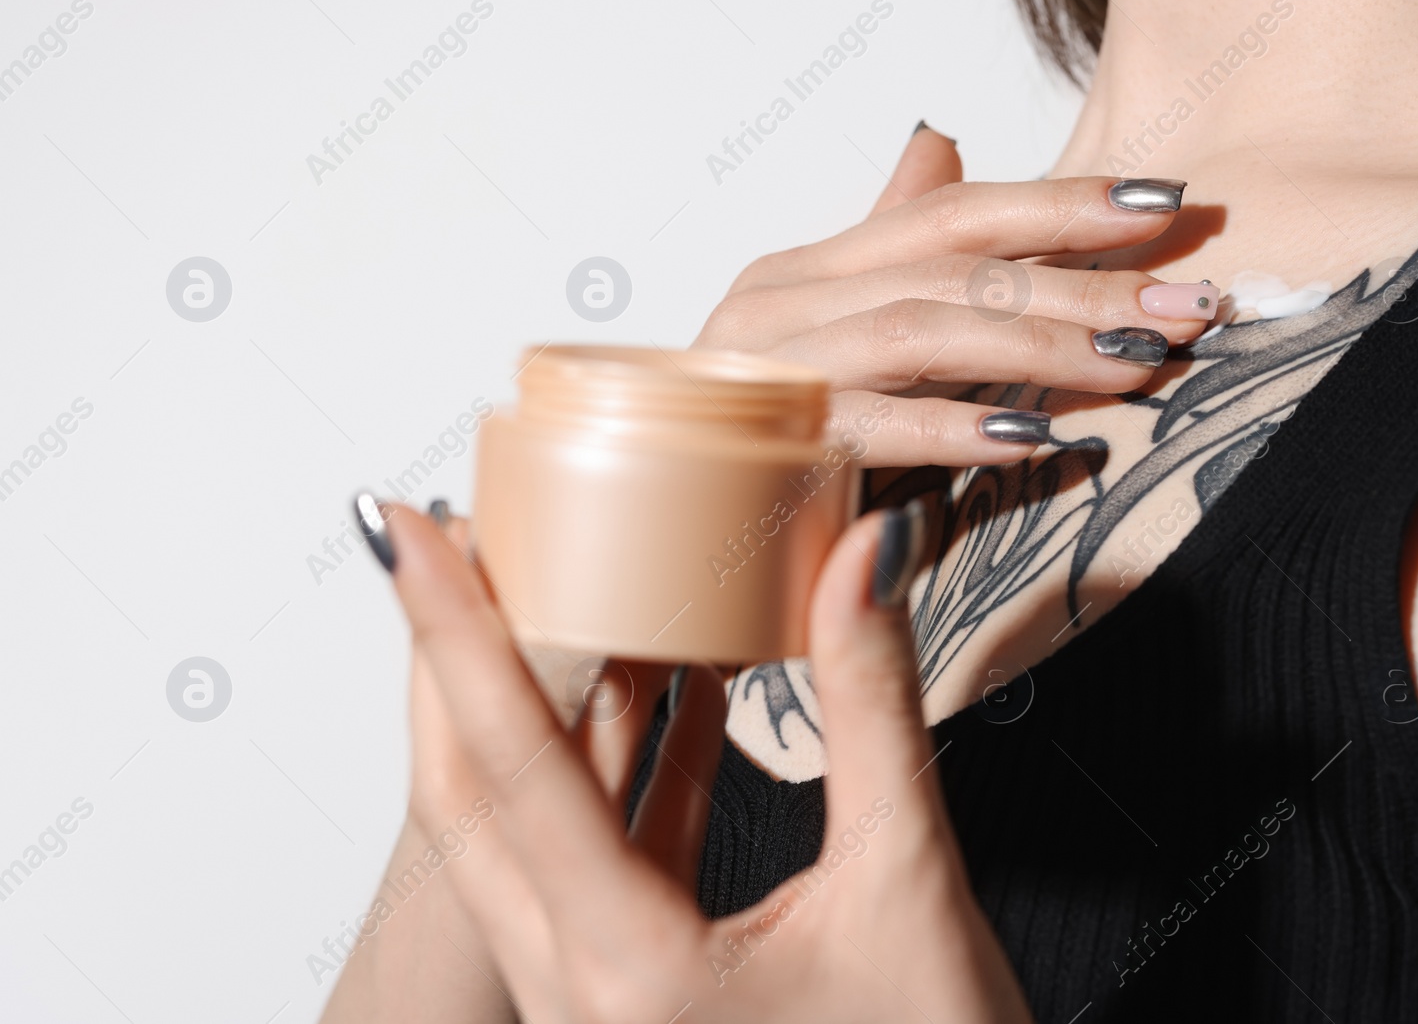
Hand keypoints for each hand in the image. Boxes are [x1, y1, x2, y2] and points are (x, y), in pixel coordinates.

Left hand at [384, 501, 1034, 1022]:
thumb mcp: (908, 886)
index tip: (409, 540)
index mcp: (632, 974)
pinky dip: (620, 770)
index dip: (456, 635)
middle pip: (474, 802)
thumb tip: (862, 563)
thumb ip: (873, 708)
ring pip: (527, 834)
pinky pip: (598, 862)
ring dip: (535, 714)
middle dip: (451, 665)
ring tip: (553, 598)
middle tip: (451, 552)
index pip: (513, 768)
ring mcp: (601, 1002)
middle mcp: (585, 995)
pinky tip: (667, 695)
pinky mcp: (640, 995)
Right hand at [694, 124, 1215, 467]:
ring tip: (1136, 363)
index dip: (1060, 203)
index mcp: (807, 269)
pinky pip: (872, 426)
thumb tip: (941, 143)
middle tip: (1188, 305)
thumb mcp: (851, 341)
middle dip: (1084, 284)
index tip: (1166, 210)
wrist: (678, 537)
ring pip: (923, 329)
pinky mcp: (764, 448)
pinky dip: (956, 428)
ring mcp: (766, 369)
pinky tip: (1036, 437)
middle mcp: (779, 302)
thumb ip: (893, 249)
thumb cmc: (783, 443)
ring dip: (1043, 346)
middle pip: (954, 267)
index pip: (950, 212)